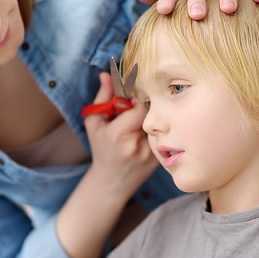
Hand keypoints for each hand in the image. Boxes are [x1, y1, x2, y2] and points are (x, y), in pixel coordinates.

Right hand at [83, 72, 157, 199]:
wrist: (112, 182)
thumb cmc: (101, 148)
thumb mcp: (95, 123)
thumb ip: (102, 97)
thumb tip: (107, 74)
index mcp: (116, 134)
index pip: (138, 107)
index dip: (136, 101)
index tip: (132, 102)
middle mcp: (135, 145)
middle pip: (150, 114)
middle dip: (144, 109)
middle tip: (137, 112)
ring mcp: (149, 154)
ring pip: (159, 125)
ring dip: (152, 121)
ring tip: (140, 127)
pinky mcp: (159, 159)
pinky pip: (163, 136)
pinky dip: (158, 133)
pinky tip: (148, 137)